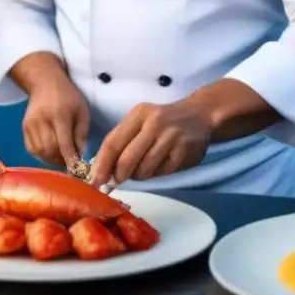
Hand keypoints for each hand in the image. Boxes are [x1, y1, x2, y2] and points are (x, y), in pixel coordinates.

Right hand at [21, 76, 89, 168]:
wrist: (45, 83)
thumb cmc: (68, 96)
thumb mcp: (82, 111)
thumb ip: (81, 134)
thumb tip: (81, 157)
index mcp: (59, 114)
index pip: (64, 143)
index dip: (70, 160)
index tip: (77, 171)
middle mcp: (42, 120)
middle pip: (50, 150)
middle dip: (62, 161)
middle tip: (71, 164)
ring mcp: (30, 125)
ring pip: (40, 152)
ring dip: (52, 160)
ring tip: (62, 158)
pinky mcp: (24, 128)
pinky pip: (32, 149)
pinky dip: (42, 156)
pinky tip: (51, 152)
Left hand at [89, 101, 211, 187]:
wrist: (199, 115)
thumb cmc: (162, 120)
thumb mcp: (140, 121)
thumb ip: (121, 140)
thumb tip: (101, 169)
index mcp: (139, 114)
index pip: (113, 142)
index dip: (102, 164)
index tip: (95, 180)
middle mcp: (154, 124)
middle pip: (127, 160)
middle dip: (118, 175)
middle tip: (117, 180)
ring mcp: (171, 138)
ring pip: (143, 170)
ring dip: (139, 175)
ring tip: (144, 166)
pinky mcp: (183, 153)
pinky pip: (161, 173)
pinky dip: (156, 174)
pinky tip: (161, 163)